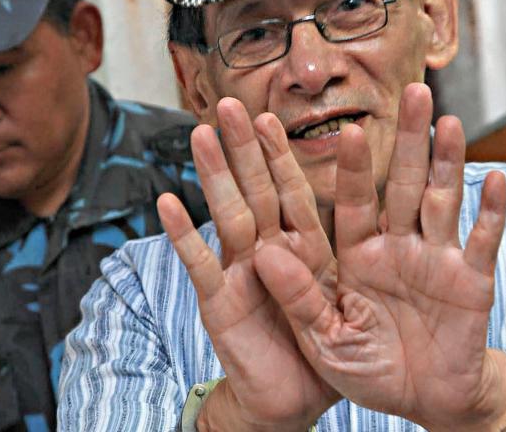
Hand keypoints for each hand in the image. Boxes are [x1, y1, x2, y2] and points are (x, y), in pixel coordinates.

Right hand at [158, 97, 338, 431]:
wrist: (295, 401)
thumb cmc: (321, 351)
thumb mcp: (337, 306)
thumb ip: (326, 269)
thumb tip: (309, 230)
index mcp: (304, 250)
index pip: (292, 193)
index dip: (281, 156)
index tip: (271, 117)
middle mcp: (269, 253)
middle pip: (256, 191)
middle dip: (243, 148)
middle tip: (230, 105)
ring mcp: (240, 275)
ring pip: (228, 215)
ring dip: (214, 175)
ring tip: (201, 134)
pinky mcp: (219, 304)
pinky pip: (202, 265)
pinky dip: (185, 236)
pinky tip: (168, 203)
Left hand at [253, 83, 505, 430]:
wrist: (426, 400)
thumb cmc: (370, 368)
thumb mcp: (325, 339)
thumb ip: (298, 298)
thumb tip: (262, 255)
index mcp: (358, 254)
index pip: (349, 200)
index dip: (348, 166)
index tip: (347, 130)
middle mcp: (398, 244)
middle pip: (401, 183)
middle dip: (406, 139)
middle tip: (412, 91)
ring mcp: (437, 258)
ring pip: (442, 199)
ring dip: (447, 161)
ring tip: (447, 122)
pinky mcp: (472, 280)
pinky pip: (481, 241)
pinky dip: (489, 213)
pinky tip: (494, 180)